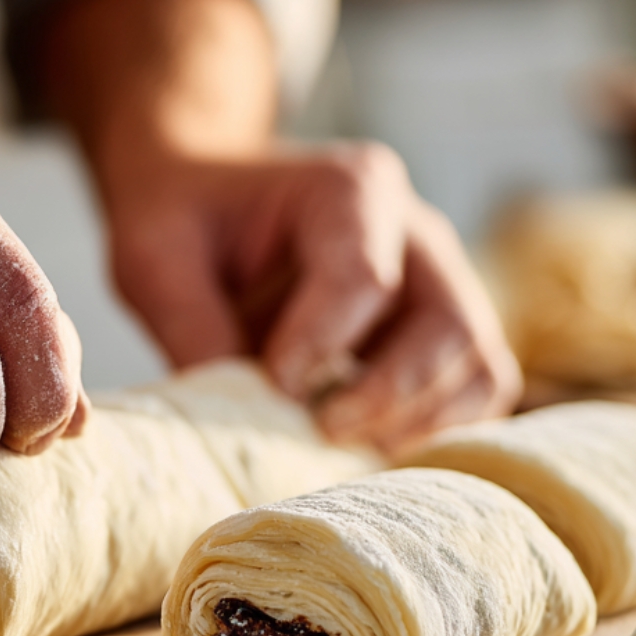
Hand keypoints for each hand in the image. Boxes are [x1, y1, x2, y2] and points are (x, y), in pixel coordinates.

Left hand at [98, 141, 521, 450]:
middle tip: (321, 430)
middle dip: (388, 393)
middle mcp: (417, 233)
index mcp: (353, 188)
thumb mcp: (155, 256)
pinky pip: (479, 390)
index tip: (274, 382)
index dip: (322, 342)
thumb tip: (241, 424)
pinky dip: (440, 431)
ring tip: (348, 447)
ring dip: (422, 422)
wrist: (211, 209)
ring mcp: (443, 284)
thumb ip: (191, 327)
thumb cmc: (185, 222)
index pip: (365, 275)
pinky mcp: (446, 335)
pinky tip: (373, 447)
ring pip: (478, 364)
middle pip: (448, 324)